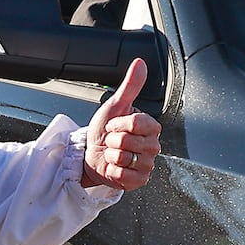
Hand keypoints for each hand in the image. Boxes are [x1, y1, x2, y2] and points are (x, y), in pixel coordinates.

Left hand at [82, 58, 160, 190]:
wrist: (91, 153)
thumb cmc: (104, 130)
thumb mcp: (115, 105)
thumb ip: (130, 86)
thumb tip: (140, 64)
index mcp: (151, 127)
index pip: (136, 123)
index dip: (118, 123)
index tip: (114, 125)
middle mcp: (152, 146)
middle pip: (127, 140)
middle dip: (111, 139)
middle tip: (111, 141)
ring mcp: (147, 164)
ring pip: (123, 157)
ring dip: (110, 155)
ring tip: (112, 153)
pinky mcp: (139, 180)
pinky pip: (122, 174)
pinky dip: (112, 170)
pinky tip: (113, 166)